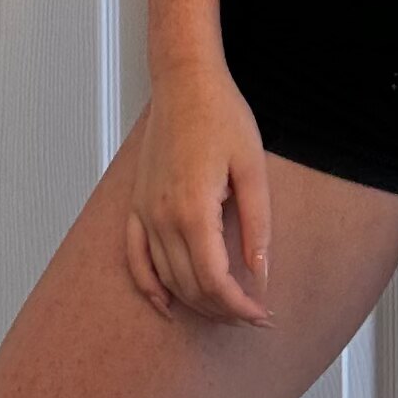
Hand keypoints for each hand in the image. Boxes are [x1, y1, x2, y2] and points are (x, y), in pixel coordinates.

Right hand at [123, 58, 272, 325]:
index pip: (215, 281)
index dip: (240, 307)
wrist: (185, 82)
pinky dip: (149, 287)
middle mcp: (162, 218)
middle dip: (223, 309)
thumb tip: (261, 273)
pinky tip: (166, 304)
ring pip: (165, 279)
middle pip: (190, 287)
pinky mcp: (137, 205)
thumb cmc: (221, 116)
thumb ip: (257, 226)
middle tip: (252, 315)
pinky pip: (135, 259)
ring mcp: (145, 213)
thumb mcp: (252, 169)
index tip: (262, 315)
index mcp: (194, 210)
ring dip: (195, 302)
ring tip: (226, 309)